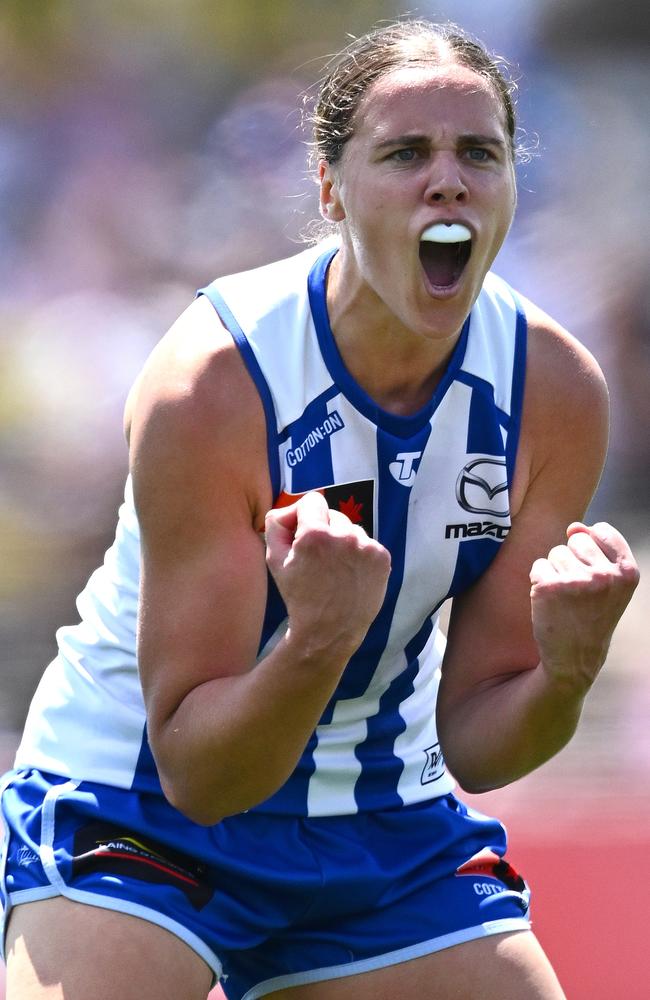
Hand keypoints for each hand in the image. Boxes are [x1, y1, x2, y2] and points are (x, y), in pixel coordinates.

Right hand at [265, 491, 390, 657]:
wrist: (330, 630)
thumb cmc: (298, 596)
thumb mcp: (274, 561)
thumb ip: (276, 525)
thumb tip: (288, 510)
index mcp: (315, 535)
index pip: (312, 501)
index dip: (303, 515)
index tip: (302, 533)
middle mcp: (344, 535)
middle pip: (333, 514)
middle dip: (324, 530)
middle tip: (318, 558)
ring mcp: (366, 546)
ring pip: (351, 529)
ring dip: (342, 542)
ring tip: (335, 569)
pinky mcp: (382, 557)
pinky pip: (367, 544)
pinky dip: (359, 555)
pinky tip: (350, 574)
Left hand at [530, 521, 638, 694]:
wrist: (575, 659)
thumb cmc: (592, 616)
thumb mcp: (609, 584)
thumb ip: (597, 549)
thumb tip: (574, 527)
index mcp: (627, 572)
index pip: (602, 531)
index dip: (592, 549)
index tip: (594, 576)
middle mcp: (605, 575)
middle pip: (575, 541)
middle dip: (572, 561)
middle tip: (578, 593)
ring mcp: (577, 581)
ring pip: (555, 553)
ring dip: (555, 572)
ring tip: (565, 599)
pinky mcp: (549, 587)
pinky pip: (538, 566)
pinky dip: (539, 581)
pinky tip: (550, 603)